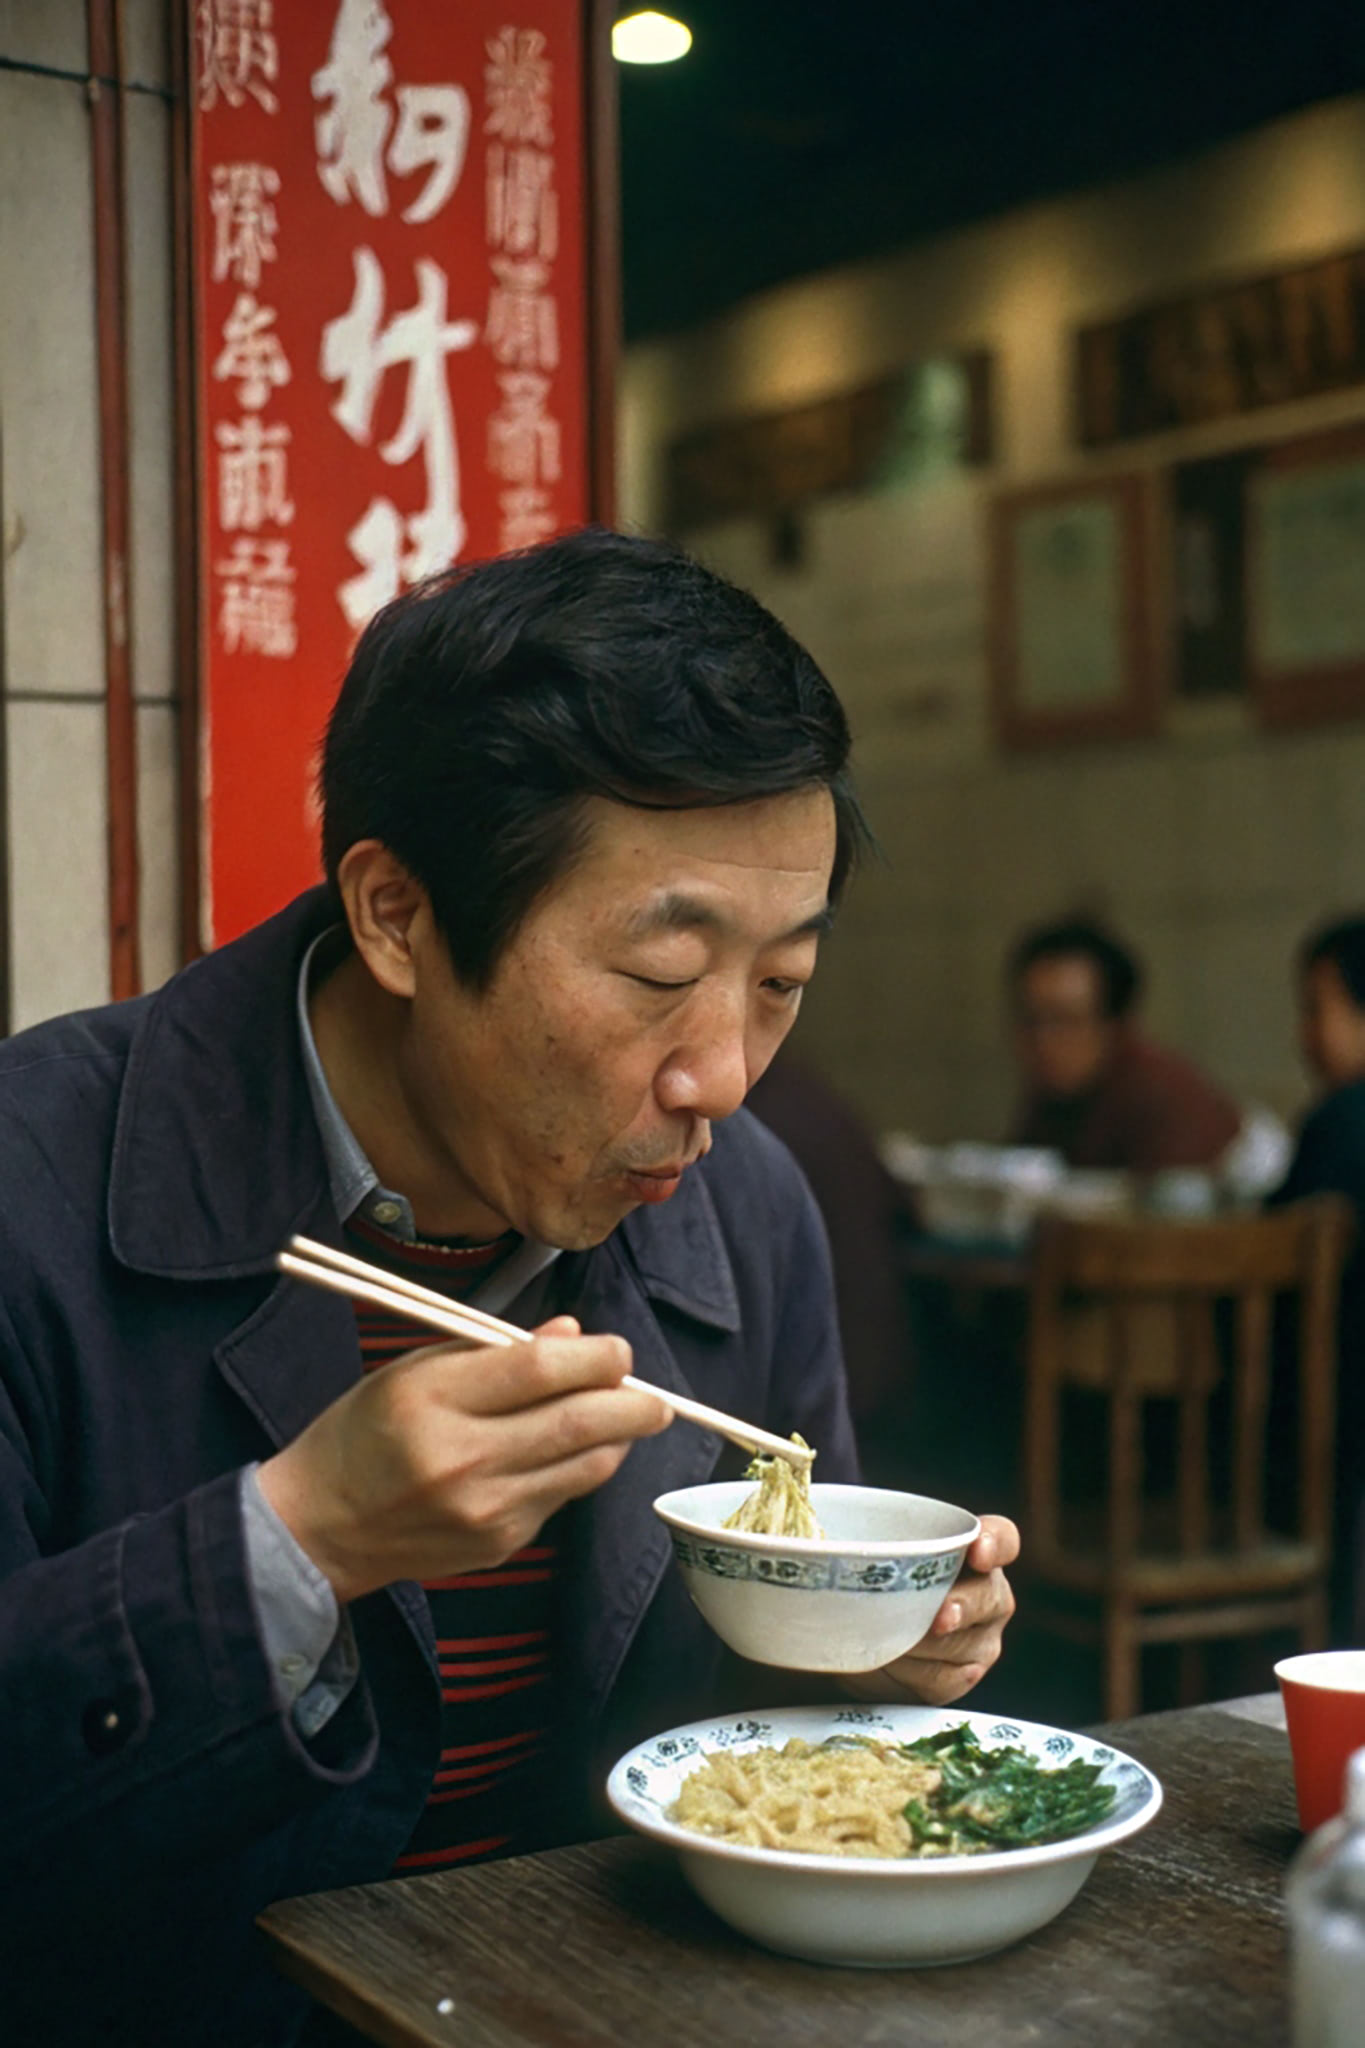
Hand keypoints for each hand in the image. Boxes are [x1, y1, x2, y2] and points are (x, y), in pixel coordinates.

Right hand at [258, 1316, 670, 1603]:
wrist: (321, 1526)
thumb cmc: (368, 1430)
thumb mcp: (416, 1369)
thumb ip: (495, 1353)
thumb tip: (571, 1336)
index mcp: (434, 1400)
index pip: (539, 1371)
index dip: (595, 1357)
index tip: (618, 1351)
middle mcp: (462, 1458)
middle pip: (577, 1423)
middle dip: (634, 1404)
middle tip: (659, 1397)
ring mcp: (484, 1509)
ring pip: (585, 1468)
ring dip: (618, 1440)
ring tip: (624, 1418)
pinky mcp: (497, 1545)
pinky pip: (560, 1499)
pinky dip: (576, 1470)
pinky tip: (563, 1453)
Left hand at [842, 1514, 1019, 1707]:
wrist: (864, 1639)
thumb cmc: (874, 1582)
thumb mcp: (874, 1556)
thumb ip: (873, 1545)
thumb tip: (818, 1543)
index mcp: (977, 1552)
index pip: (1002, 1539)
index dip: (994, 1542)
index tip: (977, 1550)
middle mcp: (989, 1595)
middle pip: (989, 1597)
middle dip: (960, 1606)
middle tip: (936, 1618)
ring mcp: (982, 1639)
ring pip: (962, 1645)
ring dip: (921, 1644)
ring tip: (888, 1639)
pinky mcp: (963, 1676)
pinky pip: (943, 1679)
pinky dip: (911, 1673)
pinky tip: (888, 1662)